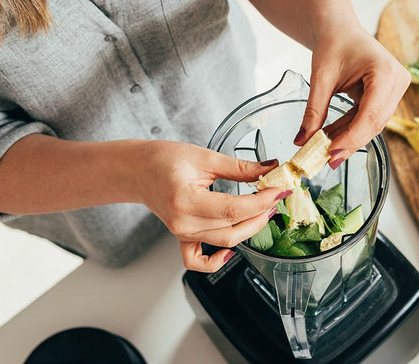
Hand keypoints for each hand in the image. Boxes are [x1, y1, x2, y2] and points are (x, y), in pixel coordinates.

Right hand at [133, 141, 290, 271]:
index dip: (261, 201)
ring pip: (224, 242)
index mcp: (185, 200)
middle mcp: (183, 222)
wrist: (138, 170)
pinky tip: (230, 252)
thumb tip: (269, 169)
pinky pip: (197, 261)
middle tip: (276, 197)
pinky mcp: (182, 238)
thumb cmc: (164, 159)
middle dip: (261, 214)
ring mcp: (182, 233)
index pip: (233, 209)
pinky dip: (215, 262)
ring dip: (249, 229)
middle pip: (232, 228)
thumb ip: (240, 167)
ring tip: (263, 210)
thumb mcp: (205, 157)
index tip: (279, 191)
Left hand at [296, 27, 410, 168]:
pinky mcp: (389, 95)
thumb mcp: (320, 78)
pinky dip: (351, 128)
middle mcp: (397, 81)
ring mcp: (396, 89)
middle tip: (326, 161)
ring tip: (325, 150)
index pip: (370, 115)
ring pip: (373, 124)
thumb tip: (302, 141)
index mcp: (385, 72)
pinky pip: (370, 118)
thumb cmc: (333, 43)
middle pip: (375, 123)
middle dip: (350, 143)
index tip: (331, 155)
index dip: (352, 138)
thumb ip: (313, 111)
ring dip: (349, 138)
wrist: (340, 28)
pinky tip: (332, 138)